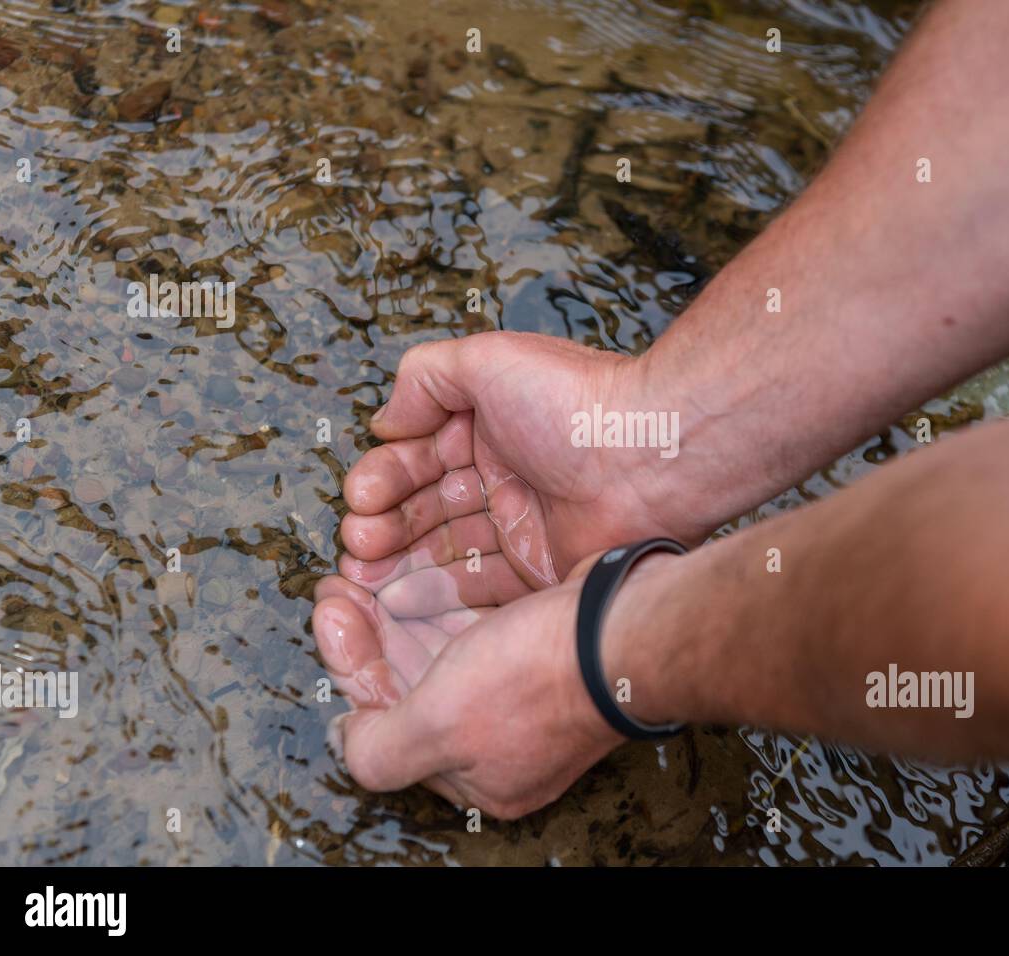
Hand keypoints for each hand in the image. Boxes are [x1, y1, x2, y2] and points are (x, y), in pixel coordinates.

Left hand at [312, 556, 644, 817]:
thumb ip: (381, 748)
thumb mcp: (439, 726)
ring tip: (365, 567)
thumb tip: (347, 745)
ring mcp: (527, 691)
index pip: (391, 725)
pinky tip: (421, 569)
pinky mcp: (545, 646)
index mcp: (480, 777)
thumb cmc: (538, 680)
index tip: (329, 612)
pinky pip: (478, 625)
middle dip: (370, 635)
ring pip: (444, 651)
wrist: (625, 628)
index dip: (352, 666)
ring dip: (399, 611)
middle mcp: (503, 739)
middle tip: (338, 586)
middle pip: (414, 686)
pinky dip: (445, 600)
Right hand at [337, 331, 698, 613]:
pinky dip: (436, 592)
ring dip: (399, 559)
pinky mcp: (538, 570)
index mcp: (490, 425)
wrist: (651, 455)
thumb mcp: (487, 360)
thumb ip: (425, 378)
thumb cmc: (577, 402)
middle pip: (425, 506)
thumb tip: (386, 420)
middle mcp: (503, 475)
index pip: (419, 455)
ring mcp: (520, 525)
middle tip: (357, 541)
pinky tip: (400, 595)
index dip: (385, 476)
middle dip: (383, 523)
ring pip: (444, 547)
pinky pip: (478, 587)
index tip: (361, 495)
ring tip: (364, 570)